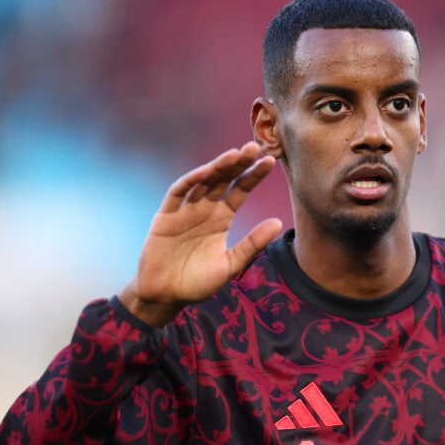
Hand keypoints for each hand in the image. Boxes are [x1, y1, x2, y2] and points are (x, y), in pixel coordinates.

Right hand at [119, 142, 282, 325]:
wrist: (166, 297)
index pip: (240, 191)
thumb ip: (252, 244)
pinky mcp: (165, 216)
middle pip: (223, 180)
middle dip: (239, 164)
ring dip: (218, 167)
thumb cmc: (198, 282)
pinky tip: (206, 171)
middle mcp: (204, 210)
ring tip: (235, 154)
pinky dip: (191, 181)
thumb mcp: (231, 264)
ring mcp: (184, 211)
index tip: (271, 161)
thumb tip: (279, 223)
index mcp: (221, 219)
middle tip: (255, 147)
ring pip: (203, 181)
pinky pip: (178, 193)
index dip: (254, 176)